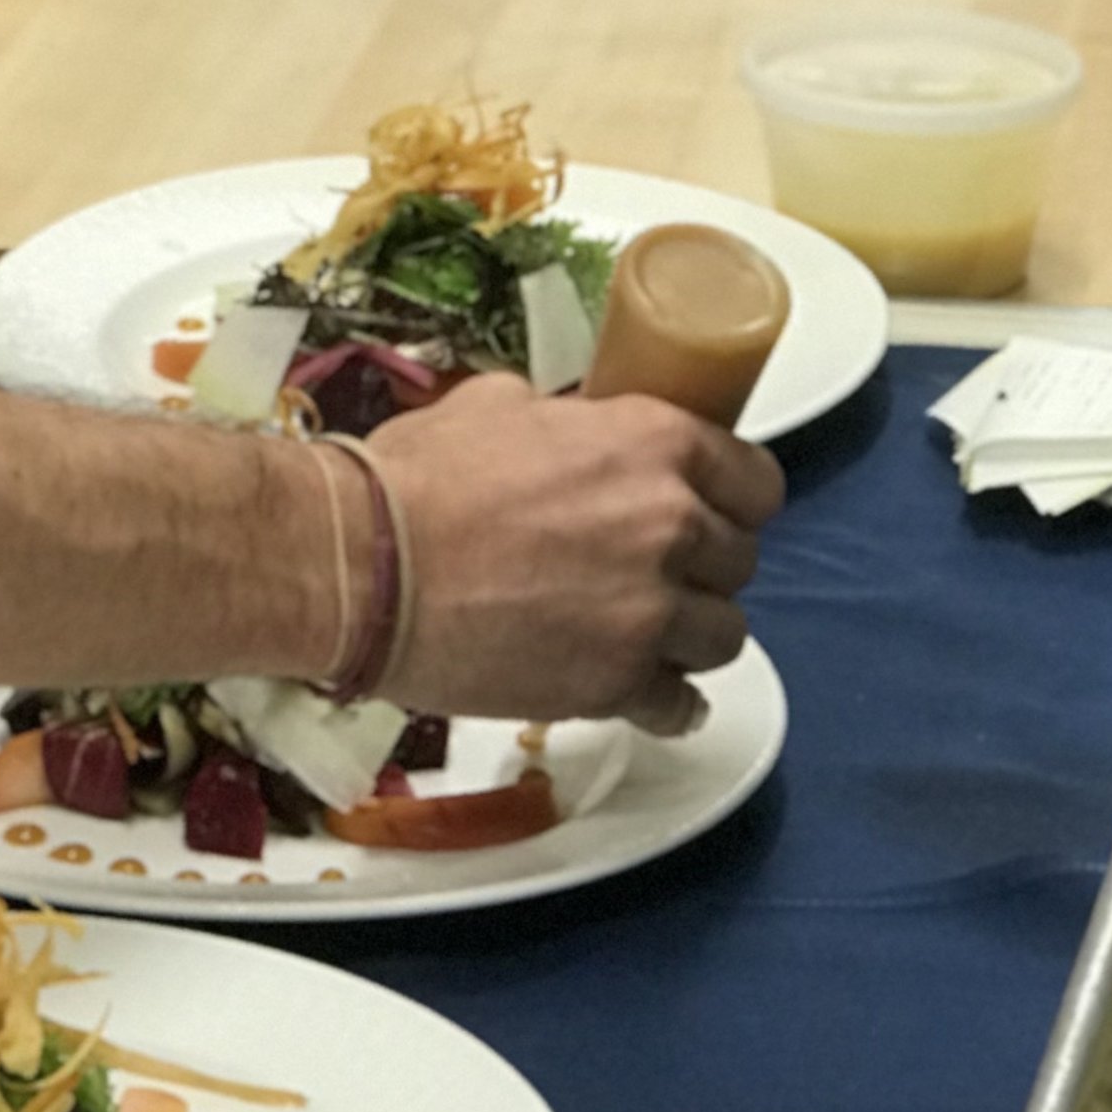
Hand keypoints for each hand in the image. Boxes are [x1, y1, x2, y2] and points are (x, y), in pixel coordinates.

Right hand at [366, 376, 781, 735]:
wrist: (357, 566)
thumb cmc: (410, 481)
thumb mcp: (495, 406)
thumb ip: (565, 422)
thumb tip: (573, 429)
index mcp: (652, 444)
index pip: (754, 481)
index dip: (731, 498)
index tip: (710, 510)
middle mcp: (669, 526)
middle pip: (739, 558)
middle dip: (702, 565)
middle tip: (653, 570)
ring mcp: (647, 613)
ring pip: (724, 634)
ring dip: (689, 633)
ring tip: (643, 633)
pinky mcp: (614, 685)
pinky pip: (680, 705)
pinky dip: (667, 704)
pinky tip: (647, 695)